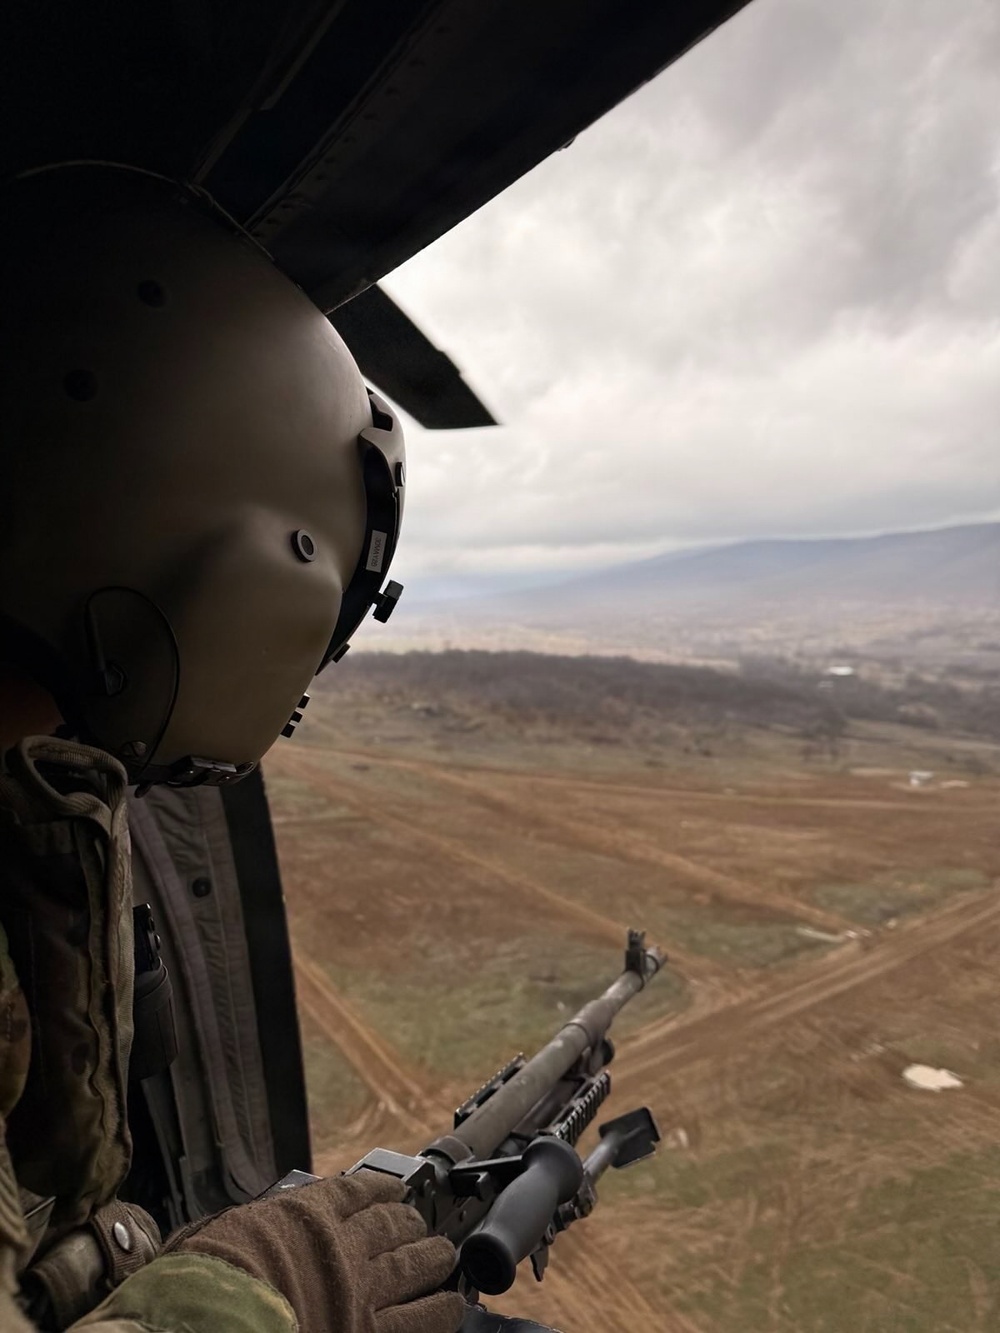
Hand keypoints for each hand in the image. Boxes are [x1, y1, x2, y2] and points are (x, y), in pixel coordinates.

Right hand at [170, 1170, 464, 1332]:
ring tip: (444, 1256)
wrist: (219, 1317)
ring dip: (432, 1258)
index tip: (395, 1188)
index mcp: (309, 1214)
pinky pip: (420, 1318)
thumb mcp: (228, 1233)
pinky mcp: (371, 1331)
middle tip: (421, 1224)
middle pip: (393, 1224)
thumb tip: (251, 1229)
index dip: (381, 1188)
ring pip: (415, 1263)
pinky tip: (451, 1306)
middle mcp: (344, 1244)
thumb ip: (256, 1227)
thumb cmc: (211, 1278)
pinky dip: (441, 1309)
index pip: (356, 1190)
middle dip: (410, 1223)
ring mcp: (363, 1287)